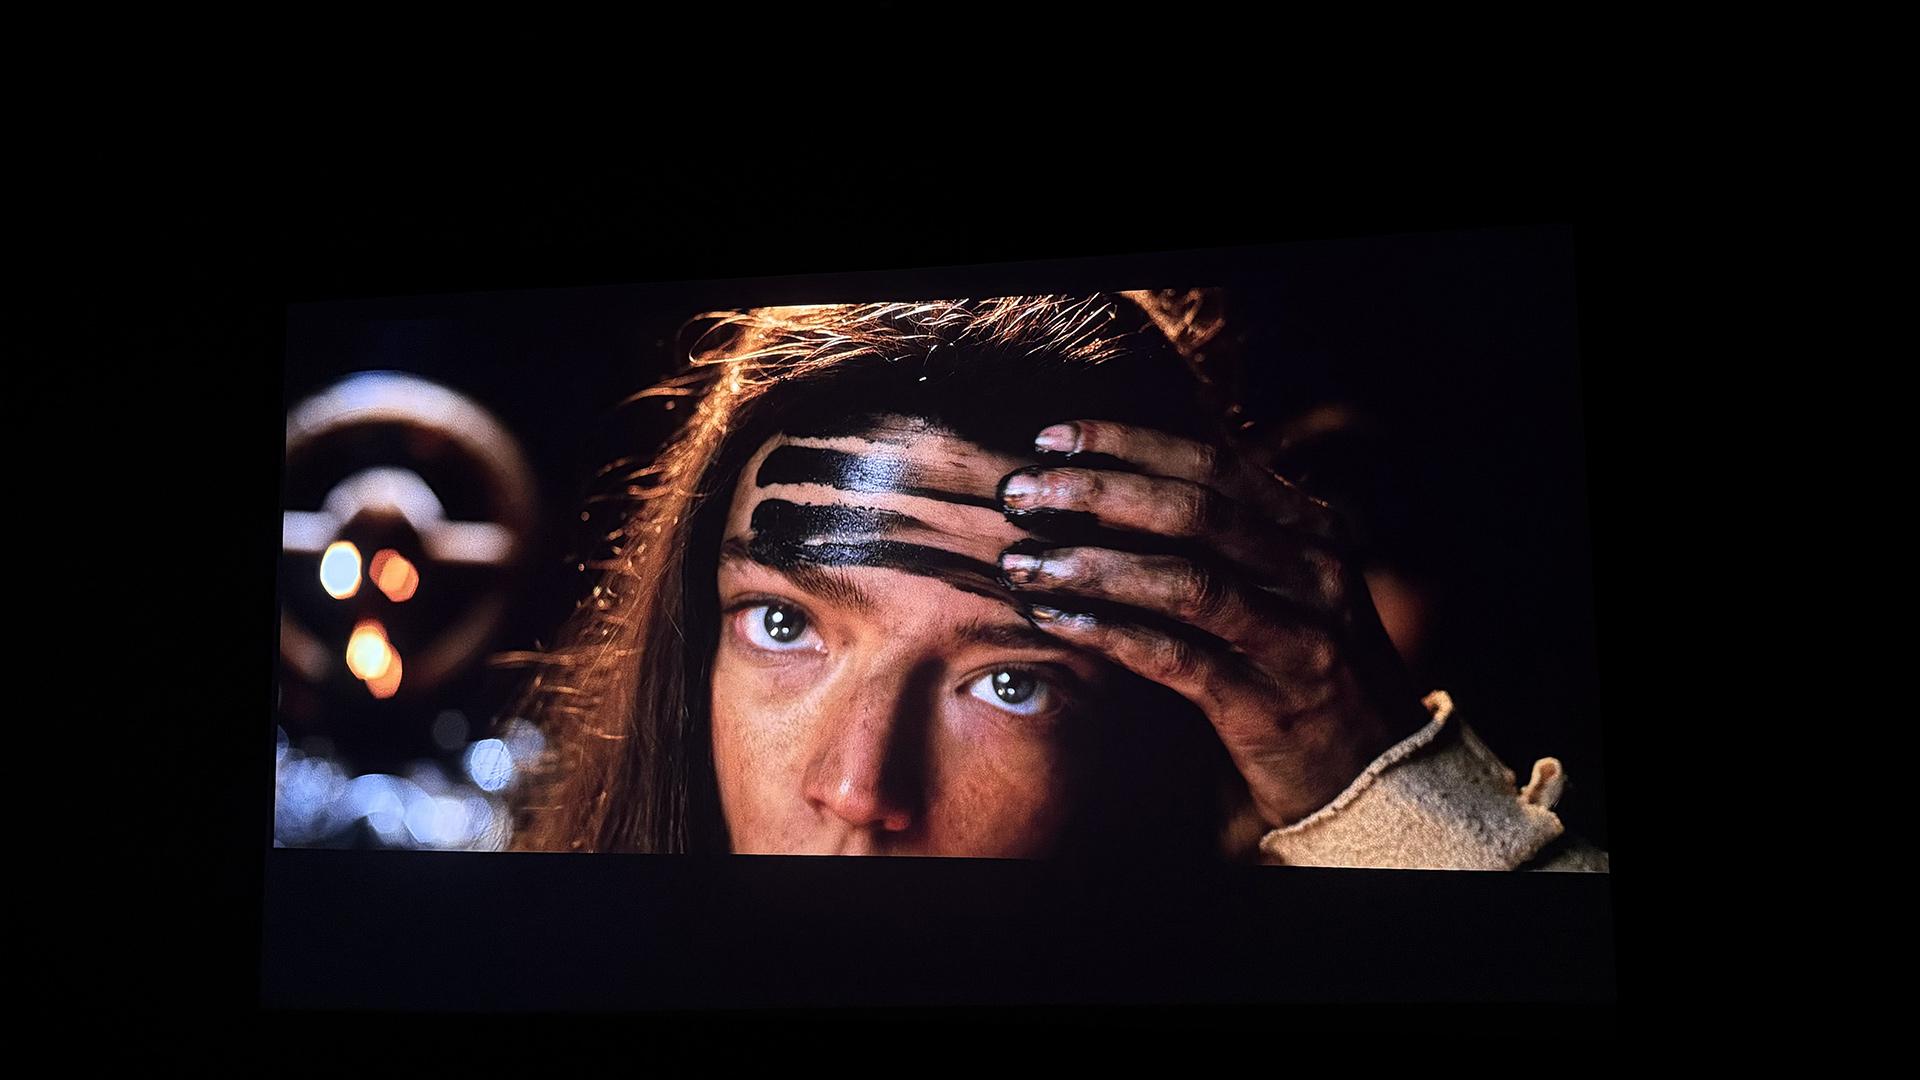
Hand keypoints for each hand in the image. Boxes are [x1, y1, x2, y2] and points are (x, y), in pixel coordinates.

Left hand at [996, 420, 1432, 829]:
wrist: (1376, 772)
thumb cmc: (1303, 666)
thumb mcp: (1284, 583)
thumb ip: (1224, 535)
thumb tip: (1114, 483)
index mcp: (1313, 528)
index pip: (1212, 462)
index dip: (1127, 444)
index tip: (1052, 438)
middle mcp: (1314, 571)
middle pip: (1193, 510)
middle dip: (1096, 493)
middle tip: (1019, 492)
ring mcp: (1297, 638)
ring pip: (1184, 581)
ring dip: (1091, 564)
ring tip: (1022, 561)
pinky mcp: (1266, 704)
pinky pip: (1174, 657)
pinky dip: (1107, 632)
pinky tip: (1053, 619)